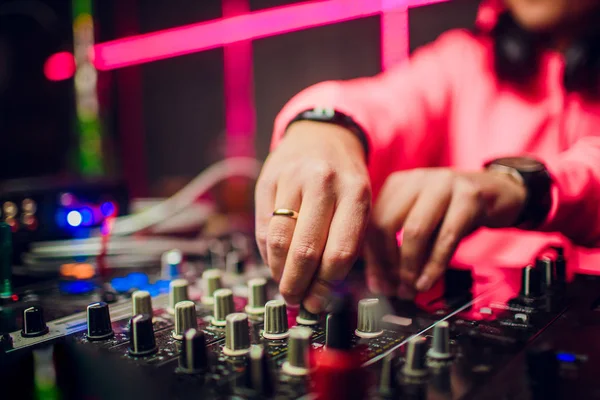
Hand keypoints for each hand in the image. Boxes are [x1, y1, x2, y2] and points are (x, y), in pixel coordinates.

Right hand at [255, 121, 370, 312]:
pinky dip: (266, 253)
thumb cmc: (344, 179)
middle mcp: (324, 183)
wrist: (322, 135)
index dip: (326, 285)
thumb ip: (345, 242)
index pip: (340, 252)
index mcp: (356, 193)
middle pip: (305, 250)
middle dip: (298, 285)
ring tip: (284, 285)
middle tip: (296, 300)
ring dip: (278, 272)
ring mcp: (293, 179)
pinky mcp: (268, 179)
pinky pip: (262, 227)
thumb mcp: (359, 204)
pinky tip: (274, 262)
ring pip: (279, 241)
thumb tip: (320, 292)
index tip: (318, 301)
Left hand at [365, 168, 526, 298]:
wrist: (498, 191)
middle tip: (394, 289)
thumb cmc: (454, 210)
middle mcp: (416, 179)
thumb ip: (399, 246)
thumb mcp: (422, 221)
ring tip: (411, 289)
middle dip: (387, 264)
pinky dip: (434, 265)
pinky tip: (428, 281)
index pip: (372, 222)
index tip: (377, 284)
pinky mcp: (469, 197)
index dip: (372, 258)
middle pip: (386, 224)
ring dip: (409, 268)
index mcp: (397, 183)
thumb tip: (379, 282)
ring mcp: (442, 184)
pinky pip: (446, 237)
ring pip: (414, 231)